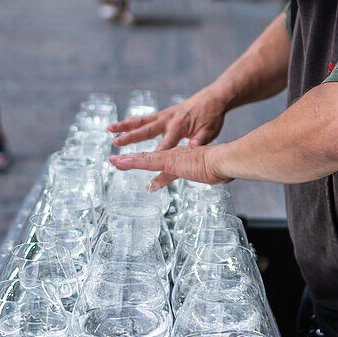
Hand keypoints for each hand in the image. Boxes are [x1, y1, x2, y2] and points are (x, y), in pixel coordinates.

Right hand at [109, 88, 226, 151]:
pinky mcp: (163, 114)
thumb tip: (193, 147)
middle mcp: (168, 120)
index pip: (166, 144)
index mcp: (179, 127)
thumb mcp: (210, 130)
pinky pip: (144, 118)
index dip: (155, 154)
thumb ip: (200, 139)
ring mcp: (164, 116)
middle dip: (131, 138)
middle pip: (146, 131)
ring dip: (124, 125)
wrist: (213, 99)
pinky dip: (131, 121)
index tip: (144, 163)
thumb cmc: (212, 117)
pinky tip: (120, 126)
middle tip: (116, 143)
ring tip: (109, 129)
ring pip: (141, 121)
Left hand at [109, 144, 232, 190]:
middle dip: (132, 160)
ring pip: (143, 159)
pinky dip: (131, 161)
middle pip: (148, 159)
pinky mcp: (168, 161)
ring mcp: (170, 158)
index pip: (161, 162)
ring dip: (127, 160)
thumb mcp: (208, 174)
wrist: (225, 159)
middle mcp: (173, 155)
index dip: (149, 163)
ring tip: (113, 161)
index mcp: (182, 158)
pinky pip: (145, 161)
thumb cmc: (222, 166)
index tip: (140, 167)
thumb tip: (205, 181)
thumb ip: (207, 176)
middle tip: (118, 161)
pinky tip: (120, 162)